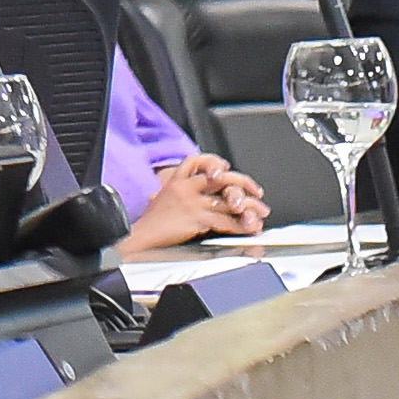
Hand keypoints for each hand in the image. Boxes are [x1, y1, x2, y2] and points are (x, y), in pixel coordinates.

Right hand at [113, 153, 268, 255]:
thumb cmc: (152, 223)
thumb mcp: (163, 198)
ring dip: (248, 207)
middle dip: (244, 183)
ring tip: (258, 214)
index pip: (197, 160)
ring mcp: (192, 203)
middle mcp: (186, 187)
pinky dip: (239, 225)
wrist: (140, 239)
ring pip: (227, 200)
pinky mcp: (196, 219)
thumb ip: (182, 192)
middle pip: (221, 177)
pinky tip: (247, 228)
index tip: (227, 168)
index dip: (215, 161)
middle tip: (256, 192)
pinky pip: (225, 220)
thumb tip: (202, 196)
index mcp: (176, 180)